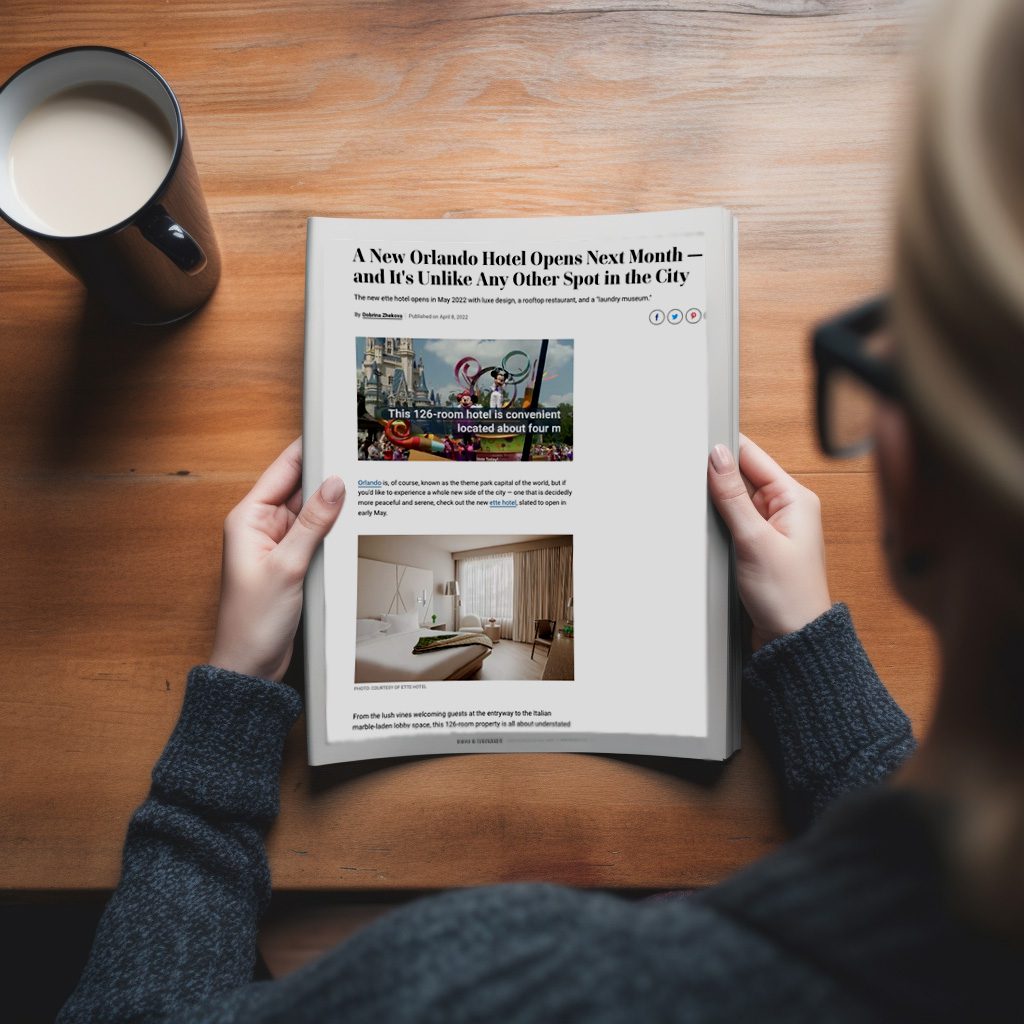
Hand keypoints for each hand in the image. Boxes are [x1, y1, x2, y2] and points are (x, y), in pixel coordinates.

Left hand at [210, 438, 344, 680]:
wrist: (250, 666)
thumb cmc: (251, 622)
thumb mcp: (287, 567)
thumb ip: (313, 524)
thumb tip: (334, 486)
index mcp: (247, 518)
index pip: (281, 470)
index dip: (306, 449)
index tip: (330, 432)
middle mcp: (262, 526)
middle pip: (300, 488)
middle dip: (327, 478)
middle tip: (358, 463)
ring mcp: (279, 545)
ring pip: (312, 513)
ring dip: (333, 507)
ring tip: (361, 492)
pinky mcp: (293, 562)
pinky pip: (317, 536)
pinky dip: (333, 530)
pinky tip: (352, 524)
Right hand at [707, 434, 830, 649]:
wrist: (791, 639)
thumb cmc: (788, 596)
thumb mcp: (755, 540)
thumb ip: (733, 495)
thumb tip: (717, 457)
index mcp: (796, 498)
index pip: (754, 456)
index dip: (725, 450)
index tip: (697, 449)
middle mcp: (786, 509)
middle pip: (741, 477)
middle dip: (717, 483)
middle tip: (701, 496)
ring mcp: (771, 528)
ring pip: (733, 501)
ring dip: (717, 508)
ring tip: (715, 528)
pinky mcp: (758, 546)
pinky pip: (733, 523)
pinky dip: (719, 527)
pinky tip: (715, 539)